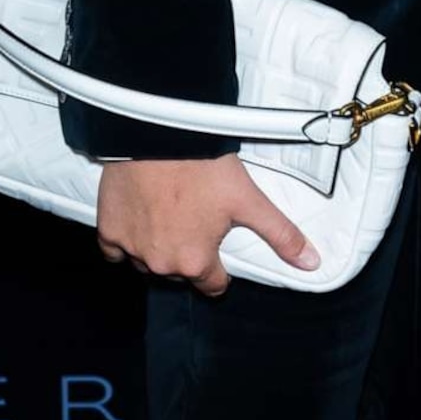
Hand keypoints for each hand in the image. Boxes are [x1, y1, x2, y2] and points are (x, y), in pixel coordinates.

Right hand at [95, 157, 318, 297]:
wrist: (159, 134)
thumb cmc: (204, 167)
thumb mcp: (249, 201)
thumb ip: (281, 235)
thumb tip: (312, 263)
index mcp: (195, 262)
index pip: (212, 284)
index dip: (219, 268)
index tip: (217, 245)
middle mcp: (161, 264)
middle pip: (180, 273)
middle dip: (188, 254)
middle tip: (194, 220)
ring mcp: (131, 248)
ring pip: (148, 262)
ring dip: (158, 248)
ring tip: (170, 215)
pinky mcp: (108, 231)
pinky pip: (117, 249)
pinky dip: (127, 240)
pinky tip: (141, 218)